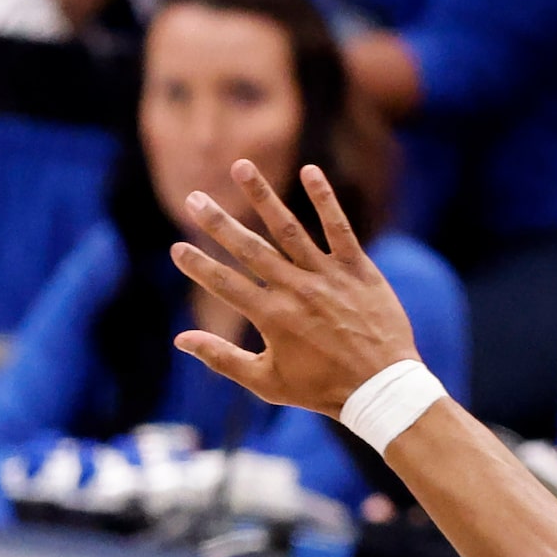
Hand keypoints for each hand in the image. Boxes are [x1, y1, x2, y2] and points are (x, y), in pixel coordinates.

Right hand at [169, 161, 418, 414]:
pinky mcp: (358, 269)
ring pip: (289, 229)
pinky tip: (309, 170)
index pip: (225, 283)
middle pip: (249, 248)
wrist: (380, 387)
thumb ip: (222, 358)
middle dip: (218, 222)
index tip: (176, 247)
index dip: (198, 265)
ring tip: (241, 167)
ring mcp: (328, 276)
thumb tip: (181, 340)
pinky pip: (339, 228)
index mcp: (271, 317)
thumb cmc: (320, 389)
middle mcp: (296, 290)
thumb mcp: (265, 382)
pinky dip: (324, 199)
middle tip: (194, 197)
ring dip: (262, 196)